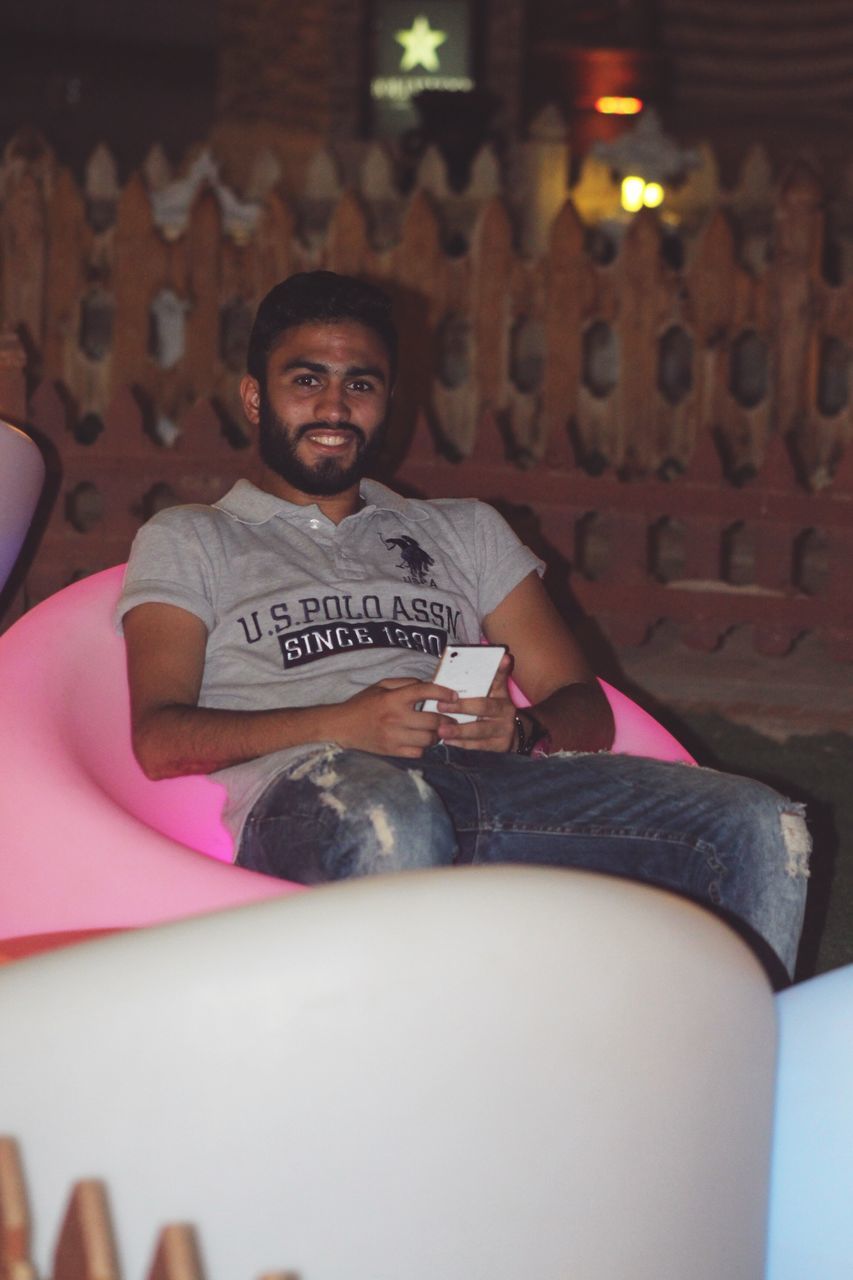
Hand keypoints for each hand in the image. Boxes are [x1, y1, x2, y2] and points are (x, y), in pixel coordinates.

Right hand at [329, 678, 456, 757]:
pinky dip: (424, 747)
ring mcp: (394, 737)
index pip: (424, 691)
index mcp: (393, 698)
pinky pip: (418, 752)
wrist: (341, 727)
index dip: (443, 692)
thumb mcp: (381, 685)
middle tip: (452, 717)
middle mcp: (395, 718)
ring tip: (438, 730)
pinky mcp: (392, 751)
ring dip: (437, 734)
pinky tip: (422, 741)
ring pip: (429, 738)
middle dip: (447, 719)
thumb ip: (405, 683)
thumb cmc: (363, 704)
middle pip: (433, 720)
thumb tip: (429, 685)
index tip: (454, 695)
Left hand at [435, 654, 515, 751]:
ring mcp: (505, 729)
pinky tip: (448, 741)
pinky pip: (479, 745)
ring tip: (441, 730)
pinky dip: (462, 744)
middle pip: (484, 707)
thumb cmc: (495, 708)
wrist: (514, 732)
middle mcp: (506, 710)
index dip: (501, 670)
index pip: (500, 679)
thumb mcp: (495, 692)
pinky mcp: (500, 745)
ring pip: (480, 730)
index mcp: (502, 694)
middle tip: (441, 706)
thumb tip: (496, 657)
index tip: (503, 658)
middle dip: (462, 707)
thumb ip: (490, 677)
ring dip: (459, 731)